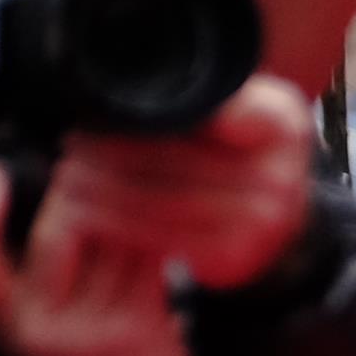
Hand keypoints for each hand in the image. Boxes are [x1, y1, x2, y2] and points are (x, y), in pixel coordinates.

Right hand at [0, 160, 193, 355]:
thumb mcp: (42, 335)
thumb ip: (40, 279)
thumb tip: (57, 196)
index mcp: (12, 327)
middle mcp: (46, 331)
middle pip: (60, 232)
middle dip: (82, 192)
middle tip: (100, 171)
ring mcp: (95, 331)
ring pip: (113, 240)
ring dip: (133, 206)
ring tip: (145, 186)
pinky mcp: (143, 331)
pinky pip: (151, 263)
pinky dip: (163, 236)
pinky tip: (174, 223)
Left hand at [42, 75, 312, 290]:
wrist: (286, 217)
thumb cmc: (254, 149)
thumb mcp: (256, 106)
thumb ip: (224, 95)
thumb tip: (178, 102)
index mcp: (281, 128)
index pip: (208, 116)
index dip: (153, 119)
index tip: (102, 114)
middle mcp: (278, 181)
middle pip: (172, 163)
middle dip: (111, 155)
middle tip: (70, 146)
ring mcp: (259, 228)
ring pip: (160, 202)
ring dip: (104, 191)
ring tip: (70, 175)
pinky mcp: (232, 260)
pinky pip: (162, 239)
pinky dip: (119, 225)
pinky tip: (89, 212)